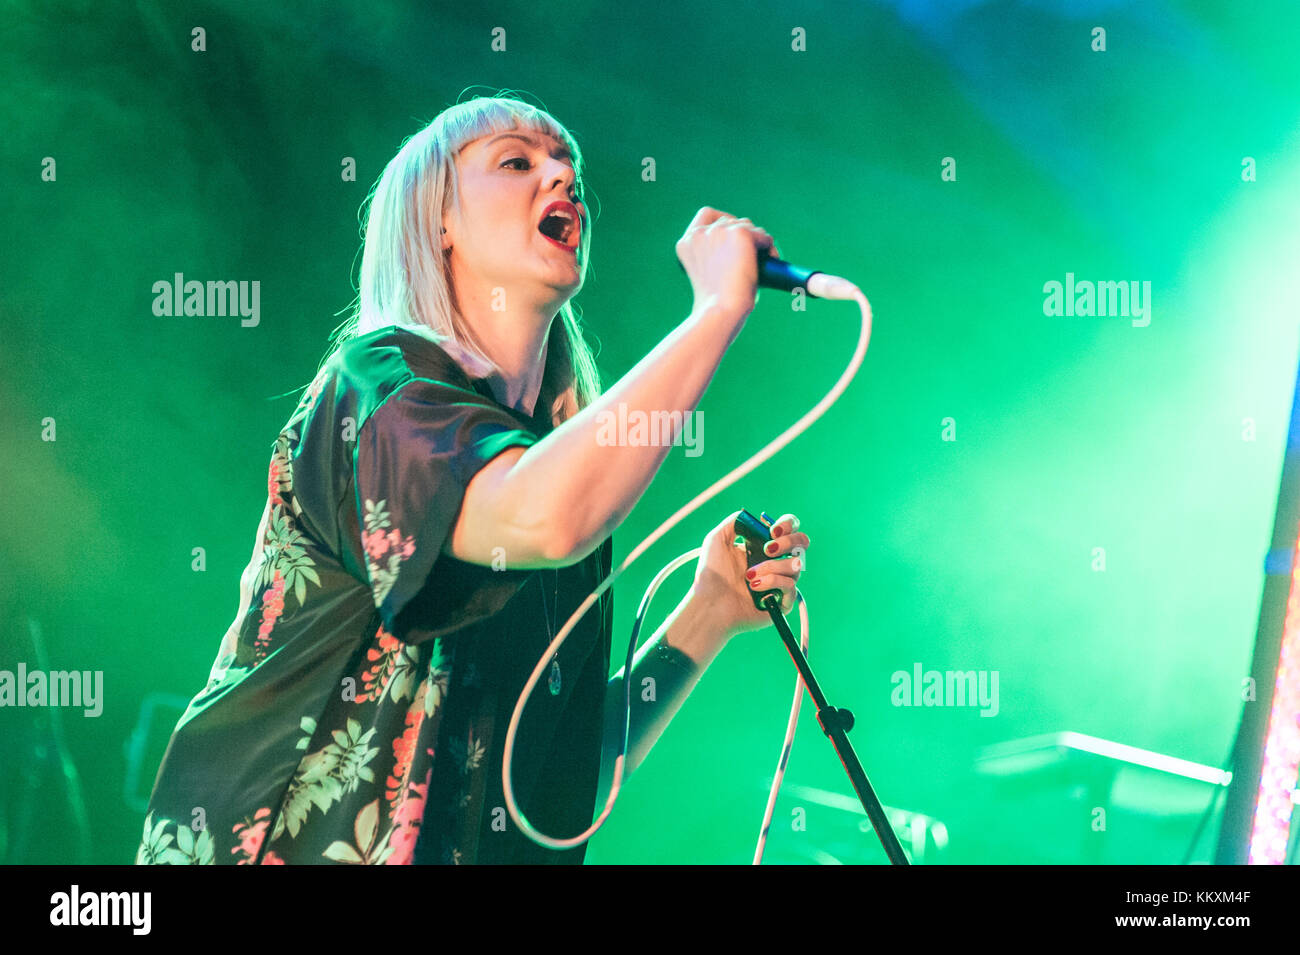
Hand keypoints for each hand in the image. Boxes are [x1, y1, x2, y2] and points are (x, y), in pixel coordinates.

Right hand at [676, 207, 780, 329]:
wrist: (720, 311)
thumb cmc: (716, 305)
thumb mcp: (708, 276)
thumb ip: (715, 258)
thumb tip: (742, 252)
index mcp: (686, 243)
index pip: (707, 215)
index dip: (723, 221)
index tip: (733, 236)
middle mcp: (700, 233)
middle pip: (731, 220)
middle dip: (744, 234)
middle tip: (754, 254)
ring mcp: (720, 231)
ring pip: (747, 226)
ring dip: (758, 240)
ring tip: (765, 259)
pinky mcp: (740, 234)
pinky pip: (762, 235)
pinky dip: (768, 245)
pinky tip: (771, 257)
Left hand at [689, 510, 808, 640]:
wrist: (710, 603)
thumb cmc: (711, 574)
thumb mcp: (717, 539)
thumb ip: (735, 522)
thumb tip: (754, 517)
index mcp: (764, 547)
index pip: (789, 529)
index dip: (787, 525)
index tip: (772, 531)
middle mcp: (776, 563)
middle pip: (802, 543)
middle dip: (788, 542)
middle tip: (767, 549)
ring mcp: (781, 583)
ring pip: (796, 565)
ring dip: (771, 566)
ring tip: (749, 575)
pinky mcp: (783, 602)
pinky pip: (791, 586)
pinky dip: (772, 582)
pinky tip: (754, 587)